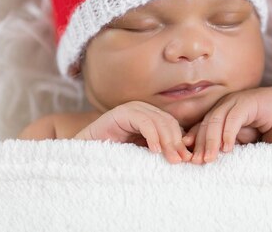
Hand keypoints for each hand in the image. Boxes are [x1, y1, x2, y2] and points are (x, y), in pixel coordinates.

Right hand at [74, 101, 191, 163]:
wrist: (83, 157)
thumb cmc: (113, 158)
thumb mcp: (141, 154)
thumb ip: (158, 151)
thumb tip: (185, 157)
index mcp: (149, 117)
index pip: (172, 125)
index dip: (181, 141)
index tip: (188, 159)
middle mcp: (141, 110)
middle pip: (168, 121)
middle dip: (176, 142)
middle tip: (181, 160)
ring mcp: (130, 109)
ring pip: (158, 120)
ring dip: (167, 141)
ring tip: (171, 158)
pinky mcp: (120, 113)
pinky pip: (143, 121)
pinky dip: (152, 136)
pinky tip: (155, 150)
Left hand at [183, 87, 271, 163]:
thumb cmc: (258, 129)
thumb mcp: (238, 140)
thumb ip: (223, 145)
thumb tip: (205, 159)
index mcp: (218, 113)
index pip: (201, 127)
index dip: (194, 142)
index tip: (190, 159)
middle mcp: (224, 105)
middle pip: (206, 124)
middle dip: (201, 144)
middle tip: (199, 161)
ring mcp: (235, 101)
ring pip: (217, 119)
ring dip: (212, 140)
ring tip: (211, 158)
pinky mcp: (248, 101)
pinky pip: (234, 117)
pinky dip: (229, 133)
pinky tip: (228, 147)